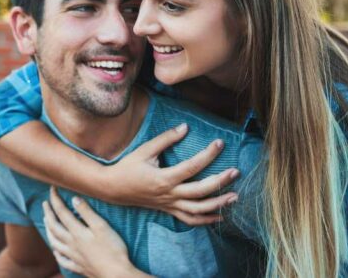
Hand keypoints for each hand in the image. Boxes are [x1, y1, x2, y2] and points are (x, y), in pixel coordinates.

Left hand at [43, 187, 144, 277]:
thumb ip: (87, 212)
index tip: (52, 189)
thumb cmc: (112, 249)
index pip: (62, 212)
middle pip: (54, 227)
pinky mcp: (78, 267)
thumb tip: (74, 199)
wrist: (116, 274)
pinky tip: (56, 250)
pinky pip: (62, 260)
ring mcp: (73, 256)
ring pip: (54, 243)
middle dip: (48, 213)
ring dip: (48, 231)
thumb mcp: (102, 226)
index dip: (55, 199)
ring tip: (46, 223)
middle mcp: (71, 244)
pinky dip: (57, 253)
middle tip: (45, 204)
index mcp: (77, 232)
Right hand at [100, 124, 238, 224]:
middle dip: (220, 182)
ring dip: (218, 204)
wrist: (112, 188)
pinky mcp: (168, 210)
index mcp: (163, 178)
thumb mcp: (145, 150)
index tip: (220, 143)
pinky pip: (189, 219)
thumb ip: (165, 139)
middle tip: (236, 172)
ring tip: (235, 196)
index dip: (208, 155)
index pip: (191, 167)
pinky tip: (220, 216)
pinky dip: (206, 220)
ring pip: (198, 209)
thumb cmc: (128, 167)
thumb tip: (185, 127)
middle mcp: (169, 194)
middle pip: (200, 191)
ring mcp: (169, 205)